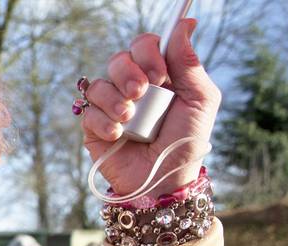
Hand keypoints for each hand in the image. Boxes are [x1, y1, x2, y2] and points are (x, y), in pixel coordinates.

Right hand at [82, 19, 220, 197]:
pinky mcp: (93, 127)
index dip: (148, 53)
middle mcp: (133, 87)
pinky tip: (118, 135)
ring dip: (114, 99)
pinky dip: (103, 121)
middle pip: (119, 59)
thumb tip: (186, 23)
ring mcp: (111, 107)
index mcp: (159, 76)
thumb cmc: (186, 141)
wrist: (164, 180)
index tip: (160, 75)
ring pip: (100, 84)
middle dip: (129, 74)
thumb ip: (190, 62)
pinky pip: (88, 110)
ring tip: (129, 118)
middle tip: (142, 93)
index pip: (144, 46)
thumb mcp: (199, 99)